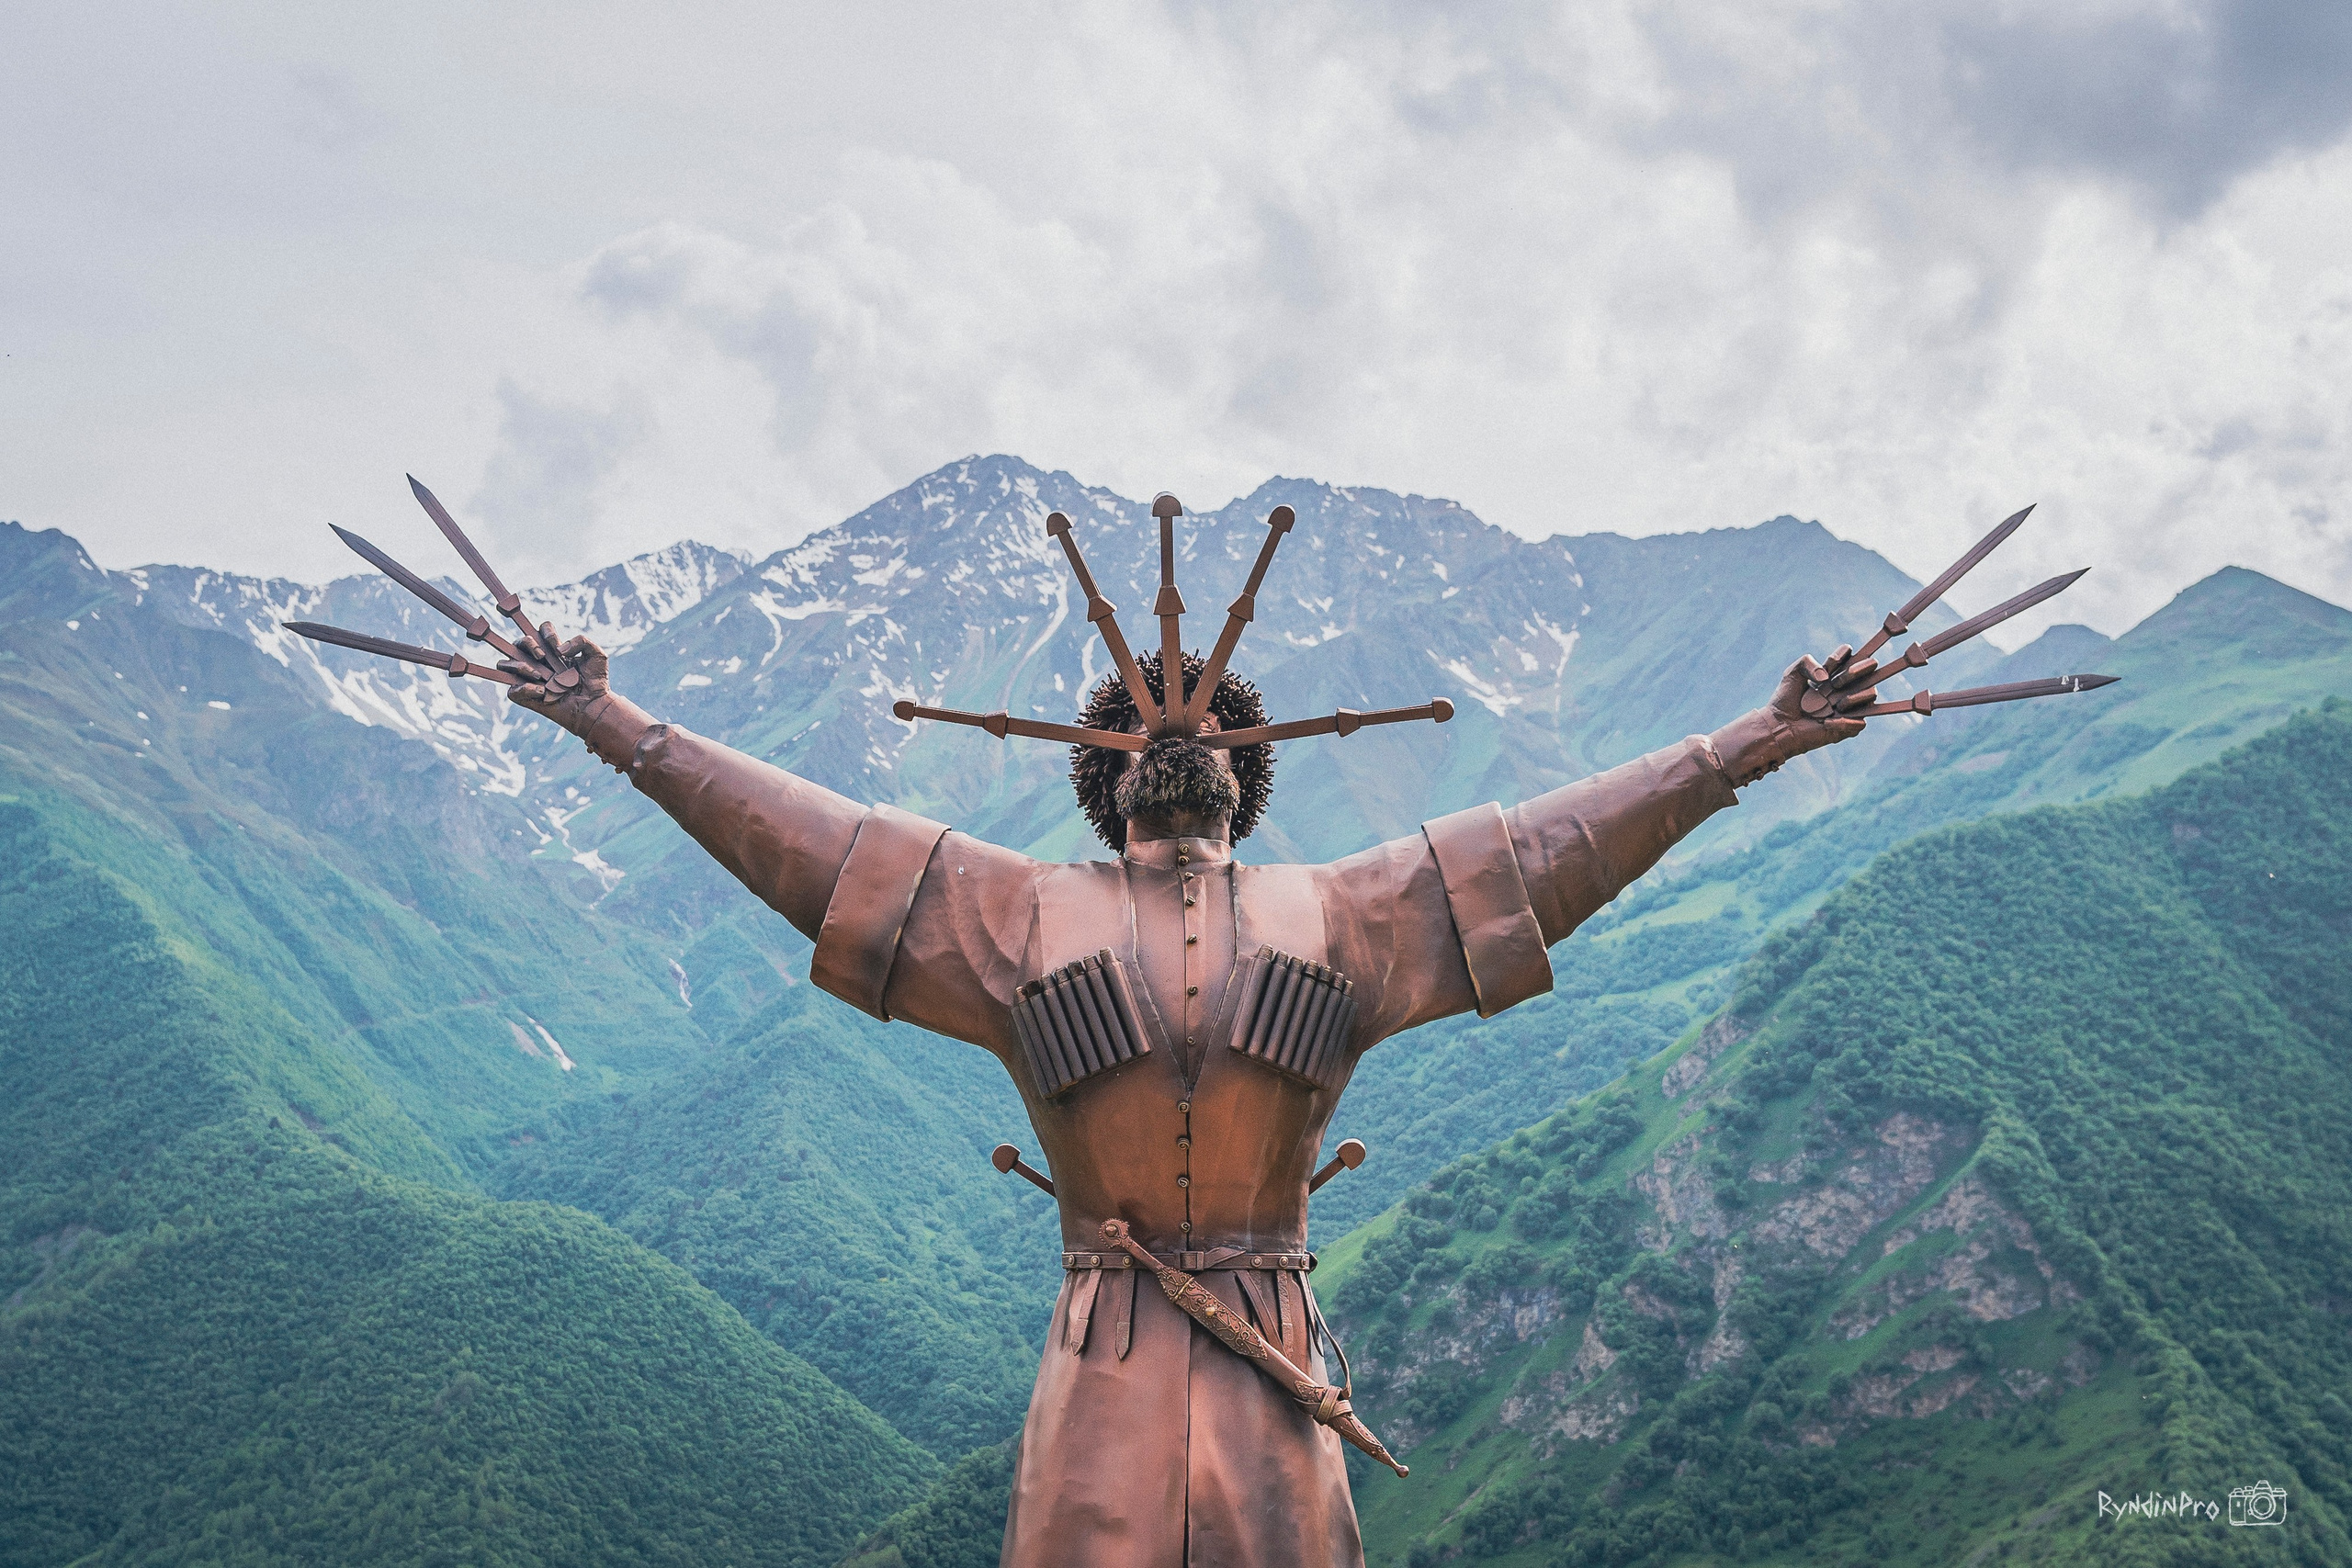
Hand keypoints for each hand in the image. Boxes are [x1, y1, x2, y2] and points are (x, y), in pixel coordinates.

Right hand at [499, 628, 651, 769]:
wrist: (596, 706)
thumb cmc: (596, 682)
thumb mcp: (597, 655)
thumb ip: (582, 641)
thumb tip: (558, 649)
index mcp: (553, 651)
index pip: (540, 631)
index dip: (546, 633)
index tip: (558, 647)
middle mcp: (538, 662)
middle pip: (517, 643)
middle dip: (527, 644)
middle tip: (543, 656)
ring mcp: (530, 679)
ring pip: (504, 665)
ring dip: (519, 666)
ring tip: (539, 675)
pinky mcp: (526, 697)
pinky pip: (512, 691)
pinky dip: (524, 689)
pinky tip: (543, 691)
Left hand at [1707, 647, 1880, 787]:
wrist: (1779, 725)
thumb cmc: (1786, 699)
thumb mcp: (1792, 673)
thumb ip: (1806, 662)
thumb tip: (1825, 677)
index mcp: (1837, 673)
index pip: (1855, 656)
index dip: (1845, 655)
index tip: (1830, 663)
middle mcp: (1848, 687)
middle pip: (1871, 669)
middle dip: (1855, 671)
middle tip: (1834, 683)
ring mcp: (1850, 707)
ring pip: (1871, 694)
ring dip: (1854, 697)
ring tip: (1835, 705)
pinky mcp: (1848, 727)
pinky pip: (1860, 723)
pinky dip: (1844, 722)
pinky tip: (1825, 723)